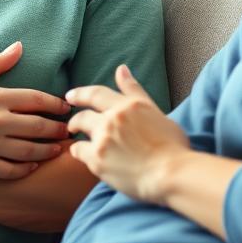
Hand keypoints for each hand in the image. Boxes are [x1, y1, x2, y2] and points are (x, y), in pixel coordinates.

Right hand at [0, 41, 69, 177]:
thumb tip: (18, 47)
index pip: (35, 99)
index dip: (55, 104)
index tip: (66, 107)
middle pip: (37, 127)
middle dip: (57, 129)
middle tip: (70, 131)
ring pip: (28, 151)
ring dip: (47, 151)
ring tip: (59, 149)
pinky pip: (9, 170)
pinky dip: (24, 169)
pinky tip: (32, 166)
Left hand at [67, 65, 190, 204]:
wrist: (170, 173)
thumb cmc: (171, 144)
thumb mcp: (155, 110)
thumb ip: (135, 91)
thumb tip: (121, 69)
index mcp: (128, 105)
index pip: (97, 93)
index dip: (81, 93)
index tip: (70, 95)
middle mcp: (113, 118)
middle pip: (83, 113)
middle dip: (74, 117)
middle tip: (71, 122)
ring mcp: (103, 139)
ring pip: (79, 129)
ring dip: (75, 131)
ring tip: (75, 136)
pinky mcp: (97, 160)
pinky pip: (78, 151)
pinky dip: (77, 150)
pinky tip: (80, 153)